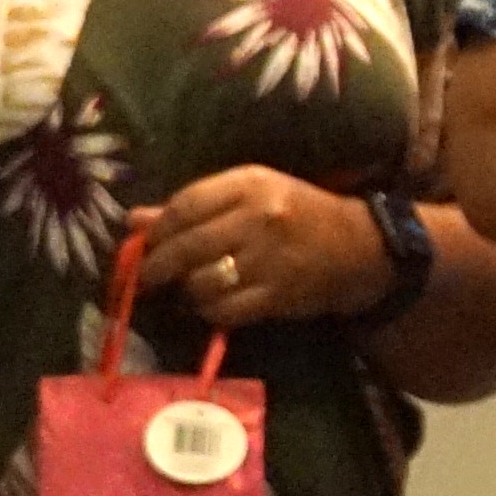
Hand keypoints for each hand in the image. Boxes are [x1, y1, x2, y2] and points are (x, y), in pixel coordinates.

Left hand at [130, 170, 382, 328]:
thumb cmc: (299, 214)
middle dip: (157, 267)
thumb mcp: (251, 196)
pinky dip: (210, 311)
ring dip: (186, 291)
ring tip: (187, 290)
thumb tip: (133, 221)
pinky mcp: (279, 294)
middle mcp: (260, 218)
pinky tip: (211, 306)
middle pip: (187, 246)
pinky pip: (225, 309)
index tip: (144, 244)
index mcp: (251, 184)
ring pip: (202, 282)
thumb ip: (193, 206)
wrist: (362, 246)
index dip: (157, 230)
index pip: (185, 205)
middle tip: (145, 279)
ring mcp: (270, 258)